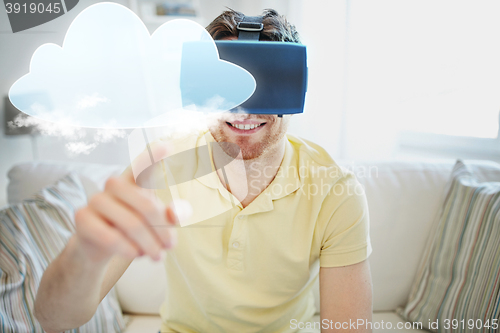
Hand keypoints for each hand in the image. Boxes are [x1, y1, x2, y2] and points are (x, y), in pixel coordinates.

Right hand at [74, 142, 185, 262]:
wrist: (99, 248)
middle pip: (146, 204)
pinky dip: (127, 249)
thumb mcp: (155, 224)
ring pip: (131, 223)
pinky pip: (110, 236)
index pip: (143, 167)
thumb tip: (175, 214)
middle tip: (171, 246)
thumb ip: (168, 217)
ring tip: (157, 256)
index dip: (154, 157)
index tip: (167, 145)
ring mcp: (96, 199)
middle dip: (162, 229)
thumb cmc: (133, 230)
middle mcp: (114, 186)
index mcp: (133, 182)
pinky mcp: (82, 217)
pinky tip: (135, 255)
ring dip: (148, 244)